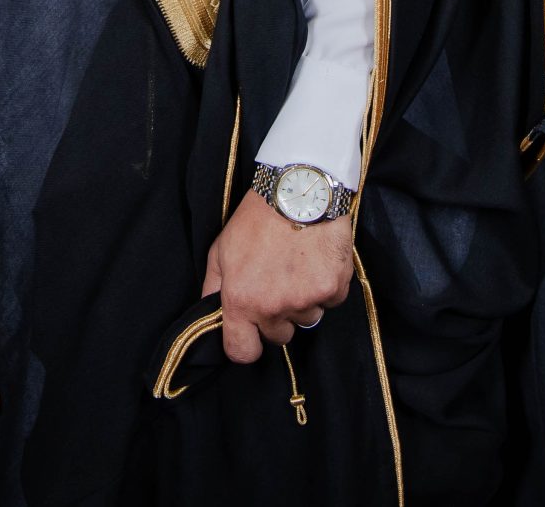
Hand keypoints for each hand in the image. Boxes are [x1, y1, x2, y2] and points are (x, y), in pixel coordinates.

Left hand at [203, 190, 355, 364]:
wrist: (299, 191)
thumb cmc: (256, 219)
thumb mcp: (220, 250)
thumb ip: (213, 287)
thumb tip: (211, 315)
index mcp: (241, 301)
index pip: (243, 352)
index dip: (247, 344)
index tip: (251, 334)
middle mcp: (273, 307)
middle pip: (280, 336)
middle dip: (278, 317)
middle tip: (278, 283)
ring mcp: (306, 299)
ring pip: (307, 319)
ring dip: (304, 301)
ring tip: (298, 265)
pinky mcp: (333, 288)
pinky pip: (331, 301)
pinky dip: (326, 286)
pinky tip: (317, 260)